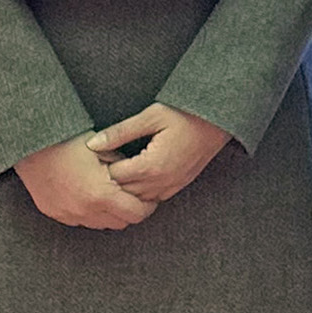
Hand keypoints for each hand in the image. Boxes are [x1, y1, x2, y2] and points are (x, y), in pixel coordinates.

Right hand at [16, 131, 155, 231]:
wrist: (31, 145)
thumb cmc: (68, 142)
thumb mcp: (104, 150)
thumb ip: (124, 167)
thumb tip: (138, 176)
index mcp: (101, 194)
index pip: (136, 213)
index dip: (148, 206)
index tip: (150, 198)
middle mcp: (84, 210)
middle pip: (121, 223)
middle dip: (130, 211)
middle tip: (133, 196)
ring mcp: (68, 214)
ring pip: (100, 224)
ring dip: (110, 214)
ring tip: (111, 195)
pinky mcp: (55, 212)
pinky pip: (80, 220)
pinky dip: (90, 212)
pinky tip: (89, 195)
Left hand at [92, 104, 231, 209]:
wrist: (218, 119)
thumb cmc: (185, 113)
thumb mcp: (150, 116)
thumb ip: (120, 132)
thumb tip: (93, 143)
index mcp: (151, 166)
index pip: (114, 177)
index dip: (101, 168)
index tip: (96, 156)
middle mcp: (161, 182)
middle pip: (124, 192)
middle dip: (111, 180)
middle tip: (101, 165)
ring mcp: (172, 186)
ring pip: (138, 199)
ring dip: (126, 188)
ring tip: (117, 170)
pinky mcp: (179, 185)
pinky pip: (154, 198)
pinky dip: (142, 191)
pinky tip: (137, 177)